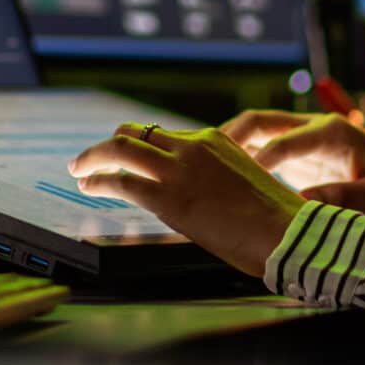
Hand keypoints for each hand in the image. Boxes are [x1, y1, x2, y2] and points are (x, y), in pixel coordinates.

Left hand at [66, 122, 305, 277]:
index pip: (163, 135)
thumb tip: (202, 192)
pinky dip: (98, 181)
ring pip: (120, 149)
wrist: (286, 232)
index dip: (139, 145)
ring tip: (79, 169)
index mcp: (213, 140)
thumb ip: (217, 176)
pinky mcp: (167, 198)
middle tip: (90, 158)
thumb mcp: (244, 180)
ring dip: (93, 157)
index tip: (125, 157)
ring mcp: (178, 170)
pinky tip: (89, 188)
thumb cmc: (274, 219)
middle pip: (135, 132)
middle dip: (108, 144)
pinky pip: (120, 182)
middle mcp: (191, 147)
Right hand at [218, 110, 364, 226]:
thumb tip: (302, 202)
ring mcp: (306, 141)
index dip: (260, 157)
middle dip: (232, 135)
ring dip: (232, 146)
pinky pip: (266, 152)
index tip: (239, 177)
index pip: (286, 139)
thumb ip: (343, 198)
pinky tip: (225, 180)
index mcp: (333, 132)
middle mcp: (315, 129)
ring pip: (259, 134)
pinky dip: (244, 160)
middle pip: (263, 122)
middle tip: (204, 157)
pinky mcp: (302, 157)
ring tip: (203, 166)